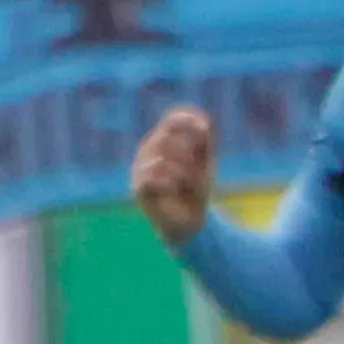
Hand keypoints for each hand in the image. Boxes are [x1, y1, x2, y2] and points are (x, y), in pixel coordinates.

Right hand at [131, 108, 218, 242]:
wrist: (190, 223)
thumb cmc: (196, 190)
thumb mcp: (205, 163)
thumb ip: (205, 141)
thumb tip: (204, 123)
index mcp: (165, 141)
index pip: (173, 119)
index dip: (188, 120)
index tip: (206, 130)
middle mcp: (148, 151)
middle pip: (168, 136)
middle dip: (189, 153)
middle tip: (198, 171)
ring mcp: (140, 168)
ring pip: (163, 158)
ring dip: (184, 172)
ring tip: (187, 185)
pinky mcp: (137, 188)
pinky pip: (153, 174)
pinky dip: (170, 181)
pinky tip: (174, 190)